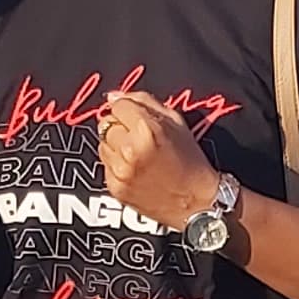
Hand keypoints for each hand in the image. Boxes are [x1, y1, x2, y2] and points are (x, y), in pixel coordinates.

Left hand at [96, 87, 221, 229]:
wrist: (195, 203)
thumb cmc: (191, 161)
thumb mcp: (176, 122)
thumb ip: (144, 102)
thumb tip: (115, 96)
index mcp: (147, 129)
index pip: (117, 105)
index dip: (128, 110)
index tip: (136, 117)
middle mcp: (130, 149)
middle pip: (107, 123)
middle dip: (121, 126)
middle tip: (139, 137)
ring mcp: (121, 170)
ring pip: (102, 144)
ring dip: (116, 145)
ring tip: (138, 154)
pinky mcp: (115, 187)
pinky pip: (105, 165)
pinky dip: (116, 164)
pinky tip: (135, 169)